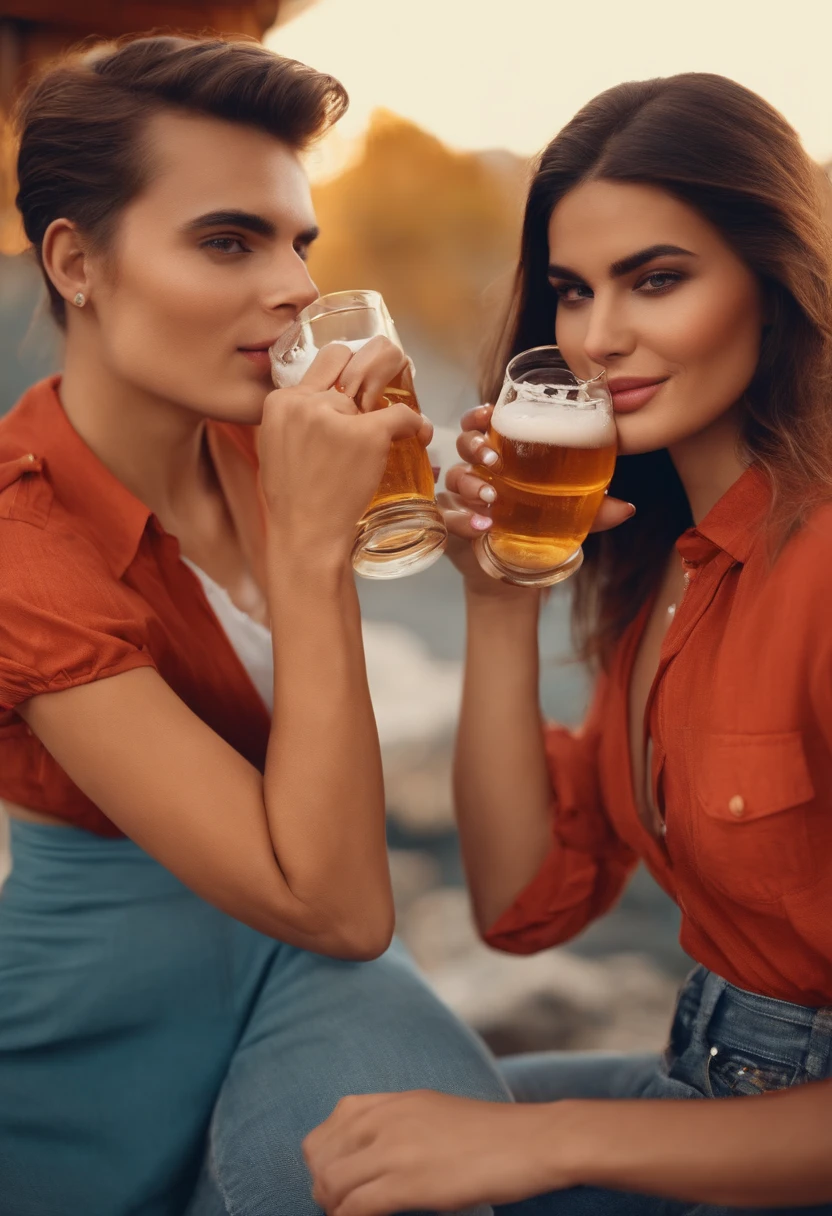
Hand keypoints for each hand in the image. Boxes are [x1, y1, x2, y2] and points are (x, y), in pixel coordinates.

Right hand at [259, 339, 431, 563]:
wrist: (305, 535)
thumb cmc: (291, 500)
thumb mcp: (275, 446)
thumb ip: (297, 418)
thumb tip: (327, 405)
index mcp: (280, 401)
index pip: (323, 366)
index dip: (342, 380)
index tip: (354, 398)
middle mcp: (306, 401)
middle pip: (347, 381)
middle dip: (358, 400)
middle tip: (367, 420)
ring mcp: (338, 416)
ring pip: (370, 402)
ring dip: (375, 422)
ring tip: (373, 451)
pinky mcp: (368, 434)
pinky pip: (401, 415)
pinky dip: (412, 424)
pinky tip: (417, 433)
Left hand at [303, 1089, 571, 1215]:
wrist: (532, 1140)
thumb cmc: (492, 1134)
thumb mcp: (436, 1112)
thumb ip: (400, 1123)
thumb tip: (374, 1153)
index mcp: (393, 1100)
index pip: (332, 1121)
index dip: (326, 1155)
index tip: (338, 1179)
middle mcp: (386, 1117)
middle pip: (321, 1152)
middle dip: (323, 1184)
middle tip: (339, 1206)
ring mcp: (395, 1148)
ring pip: (331, 1182)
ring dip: (333, 1206)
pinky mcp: (409, 1182)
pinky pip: (356, 1207)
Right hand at [441, 404, 633, 597]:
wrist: (517, 568)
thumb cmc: (538, 527)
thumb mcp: (569, 516)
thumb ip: (595, 510)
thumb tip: (627, 508)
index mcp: (501, 455)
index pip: (482, 424)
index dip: (479, 415)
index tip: (487, 412)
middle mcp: (476, 470)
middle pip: (463, 444)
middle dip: (475, 446)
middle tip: (493, 460)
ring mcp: (460, 497)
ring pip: (454, 477)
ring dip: (471, 485)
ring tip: (491, 499)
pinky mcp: (451, 523)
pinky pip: (449, 516)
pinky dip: (463, 520)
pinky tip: (481, 526)